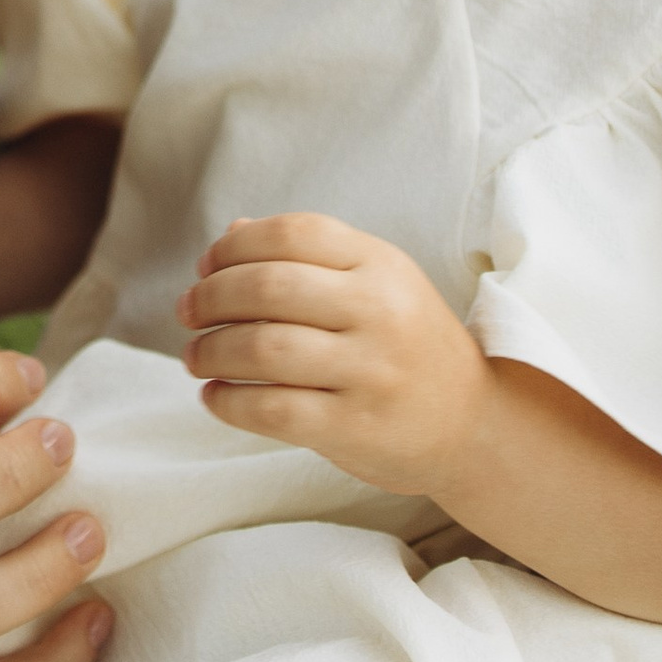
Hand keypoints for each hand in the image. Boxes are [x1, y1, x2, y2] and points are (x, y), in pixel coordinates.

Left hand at [182, 212, 487, 495]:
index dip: (234, 246)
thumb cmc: (407, 345)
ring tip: (195, 357)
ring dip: (210, 351)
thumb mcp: (377, 283)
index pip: (293, 233)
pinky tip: (215, 397)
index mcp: (382, 265)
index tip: (206, 266)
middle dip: (210, 298)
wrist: (474, 424)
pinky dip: (228, 402)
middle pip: (268, 288)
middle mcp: (379, 312)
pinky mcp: (356, 427)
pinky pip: (272, 409)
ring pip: (263, 348)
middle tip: (188, 312)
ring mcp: (370, 371)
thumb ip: (309, 256)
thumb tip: (229, 235)